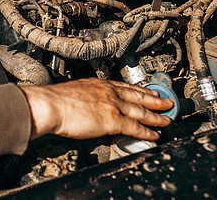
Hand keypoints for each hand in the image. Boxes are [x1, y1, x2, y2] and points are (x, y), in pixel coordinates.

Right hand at [19, 78, 173, 140]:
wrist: (50, 104)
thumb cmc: (55, 99)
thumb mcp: (74, 91)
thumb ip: (86, 96)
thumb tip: (87, 103)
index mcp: (99, 84)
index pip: (125, 86)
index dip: (140, 90)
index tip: (149, 91)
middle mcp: (109, 92)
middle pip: (138, 96)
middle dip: (155, 100)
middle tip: (166, 102)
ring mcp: (112, 105)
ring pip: (141, 111)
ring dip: (156, 116)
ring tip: (166, 119)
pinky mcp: (113, 120)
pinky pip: (135, 127)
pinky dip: (147, 131)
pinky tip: (154, 134)